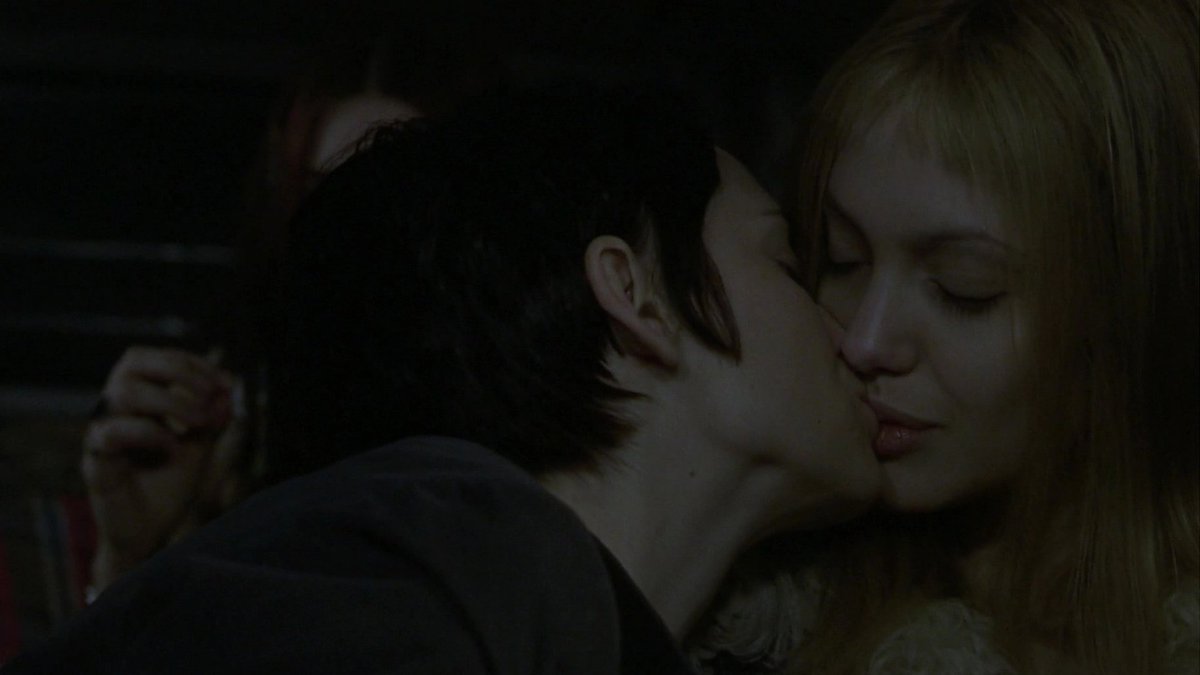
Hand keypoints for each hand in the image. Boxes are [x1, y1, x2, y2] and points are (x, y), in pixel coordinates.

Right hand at [82, 346, 245, 590]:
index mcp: (139, 402)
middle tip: (208, 393)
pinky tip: (171, 447)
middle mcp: (116, 411)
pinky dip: (147, 433)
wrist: (150, 534)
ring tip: (197, 422)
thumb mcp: (199, 447)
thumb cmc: (168, 487)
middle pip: (132, 362)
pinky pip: (108, 434)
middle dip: (177, 370)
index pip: (156, 359)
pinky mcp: (95, 462)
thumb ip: (211, 417)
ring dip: (168, 400)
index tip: (225, 382)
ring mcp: (102, 433)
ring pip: (121, 392)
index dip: (192, 364)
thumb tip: (232, 386)